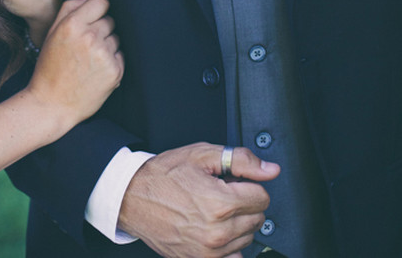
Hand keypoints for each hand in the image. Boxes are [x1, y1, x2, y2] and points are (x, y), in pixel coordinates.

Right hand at [27, 0, 123, 133]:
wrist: (51, 105)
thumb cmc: (50, 67)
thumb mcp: (52, 33)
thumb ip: (70, 8)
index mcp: (73, 24)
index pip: (101, 2)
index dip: (97, 10)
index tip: (92, 19)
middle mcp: (90, 37)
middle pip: (110, 20)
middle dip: (100, 30)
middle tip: (85, 47)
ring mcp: (104, 55)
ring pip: (116, 38)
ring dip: (107, 46)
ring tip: (89, 61)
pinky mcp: (115, 71)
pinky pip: (120, 55)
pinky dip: (111, 62)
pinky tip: (96, 71)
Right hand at [118, 143, 279, 257]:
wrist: (133, 198)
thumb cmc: (163, 175)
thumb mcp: (201, 155)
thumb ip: (241, 160)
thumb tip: (270, 169)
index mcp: (220, 203)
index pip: (261, 196)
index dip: (247, 183)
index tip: (232, 181)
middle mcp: (218, 232)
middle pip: (257, 217)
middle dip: (244, 202)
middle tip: (220, 192)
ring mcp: (211, 252)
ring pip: (248, 237)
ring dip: (238, 222)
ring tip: (213, 208)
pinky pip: (234, 256)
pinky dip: (229, 243)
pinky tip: (213, 228)